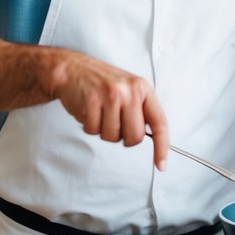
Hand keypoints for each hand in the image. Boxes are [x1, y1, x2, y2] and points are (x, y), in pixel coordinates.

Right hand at [48, 49, 168, 170]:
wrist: (72, 69)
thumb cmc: (102, 84)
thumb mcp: (129, 89)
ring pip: (113, 137)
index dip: (162, 147)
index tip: (161, 165)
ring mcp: (110, 95)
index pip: (159, 123)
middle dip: (124, 138)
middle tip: (114, 123)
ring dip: (104, 131)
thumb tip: (153, 139)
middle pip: (135, 137)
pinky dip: (89, 126)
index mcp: (143, 89)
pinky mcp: (92, 100)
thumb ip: (140, 111)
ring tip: (99, 113)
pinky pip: (93, 130)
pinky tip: (88, 110)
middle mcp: (130, 91)